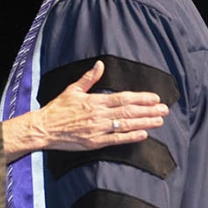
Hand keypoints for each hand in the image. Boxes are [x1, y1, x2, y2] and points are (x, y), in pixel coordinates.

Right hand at [2, 61, 168, 160]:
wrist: (43, 129)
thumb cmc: (57, 109)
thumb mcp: (72, 90)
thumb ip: (89, 78)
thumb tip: (100, 64)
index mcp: (95, 101)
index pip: (123, 98)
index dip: (141, 98)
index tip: (154, 97)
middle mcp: (98, 115)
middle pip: (129, 111)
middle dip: (149, 110)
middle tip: (164, 109)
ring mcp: (97, 130)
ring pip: (126, 125)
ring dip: (145, 123)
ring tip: (159, 121)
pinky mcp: (94, 143)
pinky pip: (116, 140)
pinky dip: (131, 137)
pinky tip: (144, 134)